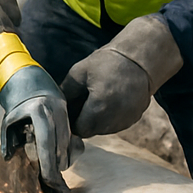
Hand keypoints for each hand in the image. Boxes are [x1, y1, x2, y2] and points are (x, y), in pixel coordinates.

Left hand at [0, 63, 75, 192]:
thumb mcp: (8, 119)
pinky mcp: (70, 116)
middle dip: (56, 168)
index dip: (49, 165)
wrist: (28, 78)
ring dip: (62, 161)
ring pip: (69, 146)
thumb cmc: (16, 102)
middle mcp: (56, 112)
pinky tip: (58, 157)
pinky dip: (68, 152)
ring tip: (51, 170)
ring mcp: (65, 113)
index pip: (47, 144)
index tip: (49, 181)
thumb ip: (8, 139)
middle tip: (51, 184)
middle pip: (61, 148)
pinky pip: (75, 141)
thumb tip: (8, 157)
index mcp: (40, 112)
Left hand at [61, 14, 182, 137]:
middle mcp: (115, 118)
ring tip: (97, 99)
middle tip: (82, 102)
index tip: (70, 110)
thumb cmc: (106, 63)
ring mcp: (127, 120)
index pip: (80, 129)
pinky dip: (109, 118)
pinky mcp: (134, 119)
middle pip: (91, 131)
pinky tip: (109, 101)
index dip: (72, 121)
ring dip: (97, 120)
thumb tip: (54, 107)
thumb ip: (65, 92)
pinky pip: (116, 125)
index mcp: (99, 106)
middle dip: (84, 121)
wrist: (138, 61)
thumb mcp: (79, 72)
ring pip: (104, 130)